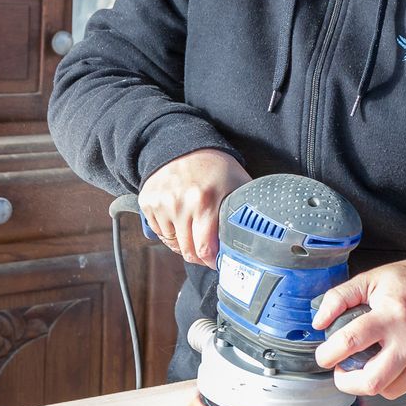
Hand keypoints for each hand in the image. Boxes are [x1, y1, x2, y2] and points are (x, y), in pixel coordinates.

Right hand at [138, 149, 248, 267]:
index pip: (204, 249)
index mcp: (204, 201)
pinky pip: (159, 231)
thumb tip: (258, 235)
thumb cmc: (215, 167)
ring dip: (184, 242)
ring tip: (194, 229)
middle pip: (187, 251)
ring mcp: (160, 203)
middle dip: (199, 255)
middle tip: (207, 250)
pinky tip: (179, 218)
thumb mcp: (238, 183)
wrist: (184, 144)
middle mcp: (178, 204)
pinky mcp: (147, 202)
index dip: (211, 261)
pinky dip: (169, 231)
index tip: (217, 261)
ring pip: (172, 243)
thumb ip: (246, 210)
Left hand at [311, 257, 405, 399]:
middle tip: (340, 370)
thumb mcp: (370, 280)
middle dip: (346, 382)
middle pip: (372, 380)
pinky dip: (390, 381)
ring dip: (368, 384)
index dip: (328, 354)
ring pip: (389, 389)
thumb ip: (339, 297)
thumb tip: (318, 323)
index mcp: (391, 314)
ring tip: (362, 368)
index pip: (351, 341)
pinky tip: (385, 365)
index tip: (324, 356)